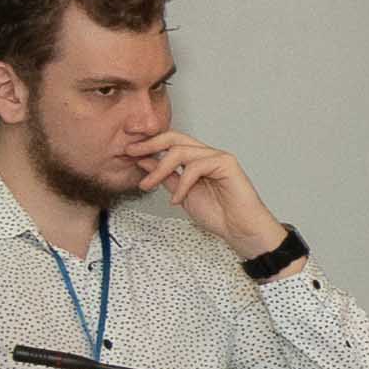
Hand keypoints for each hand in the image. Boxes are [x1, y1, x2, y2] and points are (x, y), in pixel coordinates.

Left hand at [128, 128, 285, 262]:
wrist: (240, 230)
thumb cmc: (218, 215)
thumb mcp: (180, 194)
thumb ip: (165, 177)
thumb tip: (144, 160)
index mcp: (196, 160)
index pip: (169, 143)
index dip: (148, 144)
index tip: (128, 151)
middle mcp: (207, 154)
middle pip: (174, 137)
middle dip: (149, 144)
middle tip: (130, 152)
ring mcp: (217, 157)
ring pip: (181, 151)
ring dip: (160, 168)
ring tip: (148, 184)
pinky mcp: (226, 163)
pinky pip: (196, 166)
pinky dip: (182, 183)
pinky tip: (177, 199)